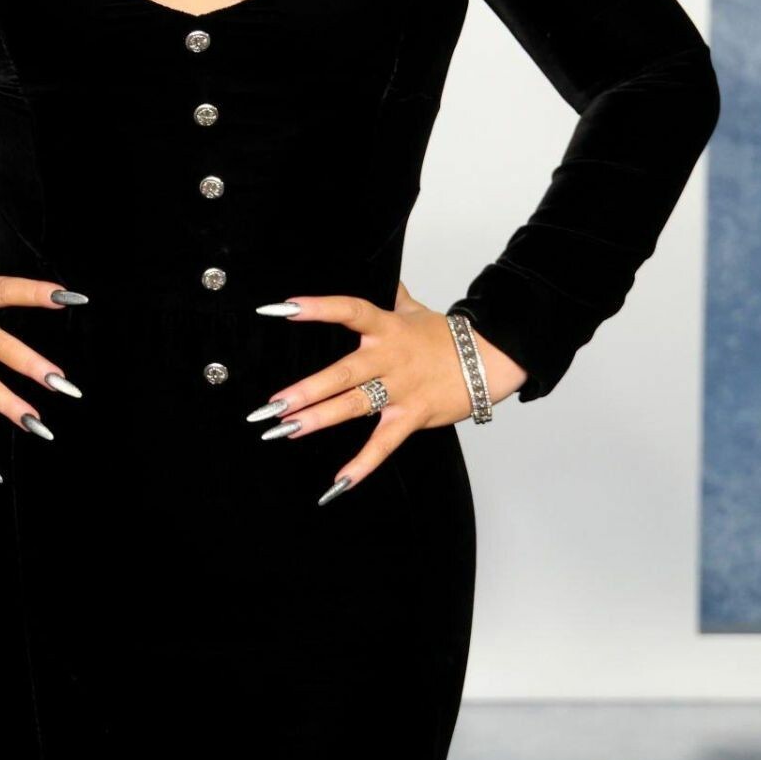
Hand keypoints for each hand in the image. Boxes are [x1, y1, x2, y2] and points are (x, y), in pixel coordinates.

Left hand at [251, 279, 526, 500]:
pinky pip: (384, 444)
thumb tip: (386, 278)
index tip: (281, 308)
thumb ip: (393, 296)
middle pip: (342, 373)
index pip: (348, 311)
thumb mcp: (415, 310)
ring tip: (286, 429)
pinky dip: (363, 464)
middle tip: (271, 404)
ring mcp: (400, 389)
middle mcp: (389, 358)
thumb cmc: (446, 336)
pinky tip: (338, 481)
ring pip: (355, 406)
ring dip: (319, 419)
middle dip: (305, 390)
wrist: (489, 358)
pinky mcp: (413, 416)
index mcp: (386, 328)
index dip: (317, 308)